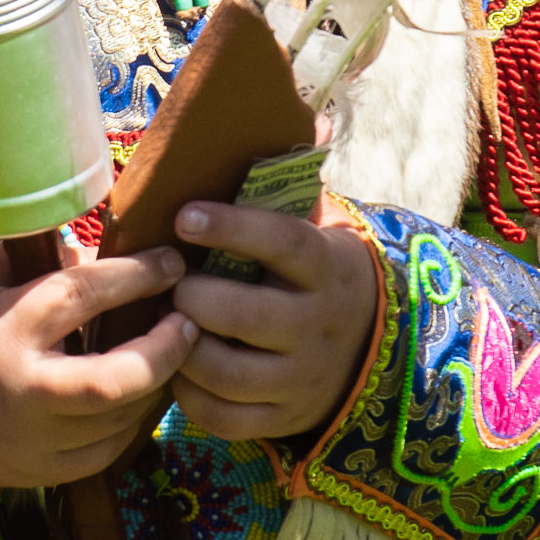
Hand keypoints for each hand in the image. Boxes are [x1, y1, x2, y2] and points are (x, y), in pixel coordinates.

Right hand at [0, 245, 195, 488]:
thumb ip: (41, 263)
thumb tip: (103, 253)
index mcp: (7, 328)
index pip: (84, 295)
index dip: (138, 276)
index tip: (172, 262)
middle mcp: (23, 388)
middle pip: (116, 379)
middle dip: (166, 349)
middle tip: (191, 321)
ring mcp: (32, 438)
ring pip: (120, 418)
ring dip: (157, 383)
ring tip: (175, 352)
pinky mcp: (39, 473)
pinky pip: (106, 452)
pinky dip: (131, 422)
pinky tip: (142, 394)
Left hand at [168, 205, 377, 441]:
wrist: (371, 348)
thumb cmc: (317, 273)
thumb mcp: (319, 229)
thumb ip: (299, 185)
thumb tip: (314, 121)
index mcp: (328, 269)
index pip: (283, 243)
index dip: (232, 228)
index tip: (184, 217)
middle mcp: (318, 327)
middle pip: (245, 316)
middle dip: (194, 296)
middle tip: (172, 283)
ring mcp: (302, 379)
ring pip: (228, 373)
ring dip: (183, 347)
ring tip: (168, 324)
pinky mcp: (283, 418)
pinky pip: (224, 418)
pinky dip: (190, 395)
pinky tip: (178, 366)